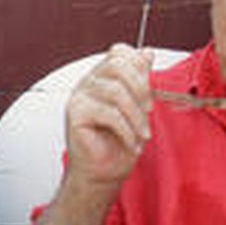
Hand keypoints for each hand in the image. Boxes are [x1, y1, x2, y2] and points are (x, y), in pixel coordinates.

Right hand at [62, 44, 153, 192]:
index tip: (150, 92)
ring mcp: (79, 96)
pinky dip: (126, 130)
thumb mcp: (138, 107)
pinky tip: (131, 142)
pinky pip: (108, 113)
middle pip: (117, 64)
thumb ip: (140, 79)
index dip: (139, 65)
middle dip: (141, 88)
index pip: (118, 52)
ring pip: (115, 91)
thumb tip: (147, 52)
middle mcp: (88, 82)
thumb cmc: (118, 143)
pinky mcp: (75, 114)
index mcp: (102, 77)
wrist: (103, 172)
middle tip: (149, 110)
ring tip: (143, 134)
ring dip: (136, 116)